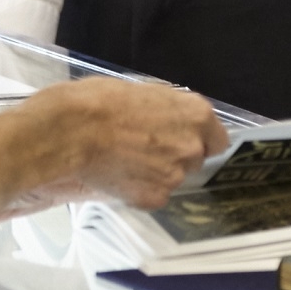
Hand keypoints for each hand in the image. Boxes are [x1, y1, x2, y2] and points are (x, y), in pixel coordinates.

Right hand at [20, 77, 228, 208]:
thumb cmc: (102, 101)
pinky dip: (139, 190)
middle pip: (195, 160)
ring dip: (156, 174)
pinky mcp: (154, 198)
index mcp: (197, 115)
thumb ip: (170, 110)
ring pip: (172, 179)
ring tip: (125, 161)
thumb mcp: (146, 91)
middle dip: (175, 157)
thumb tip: (172, 119)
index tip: (181, 140)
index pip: (217, 140)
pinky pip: (153, 196)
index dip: (199, 141)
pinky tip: (118, 176)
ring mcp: (175, 175)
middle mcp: (193, 147)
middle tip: (144, 149)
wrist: (73, 131)